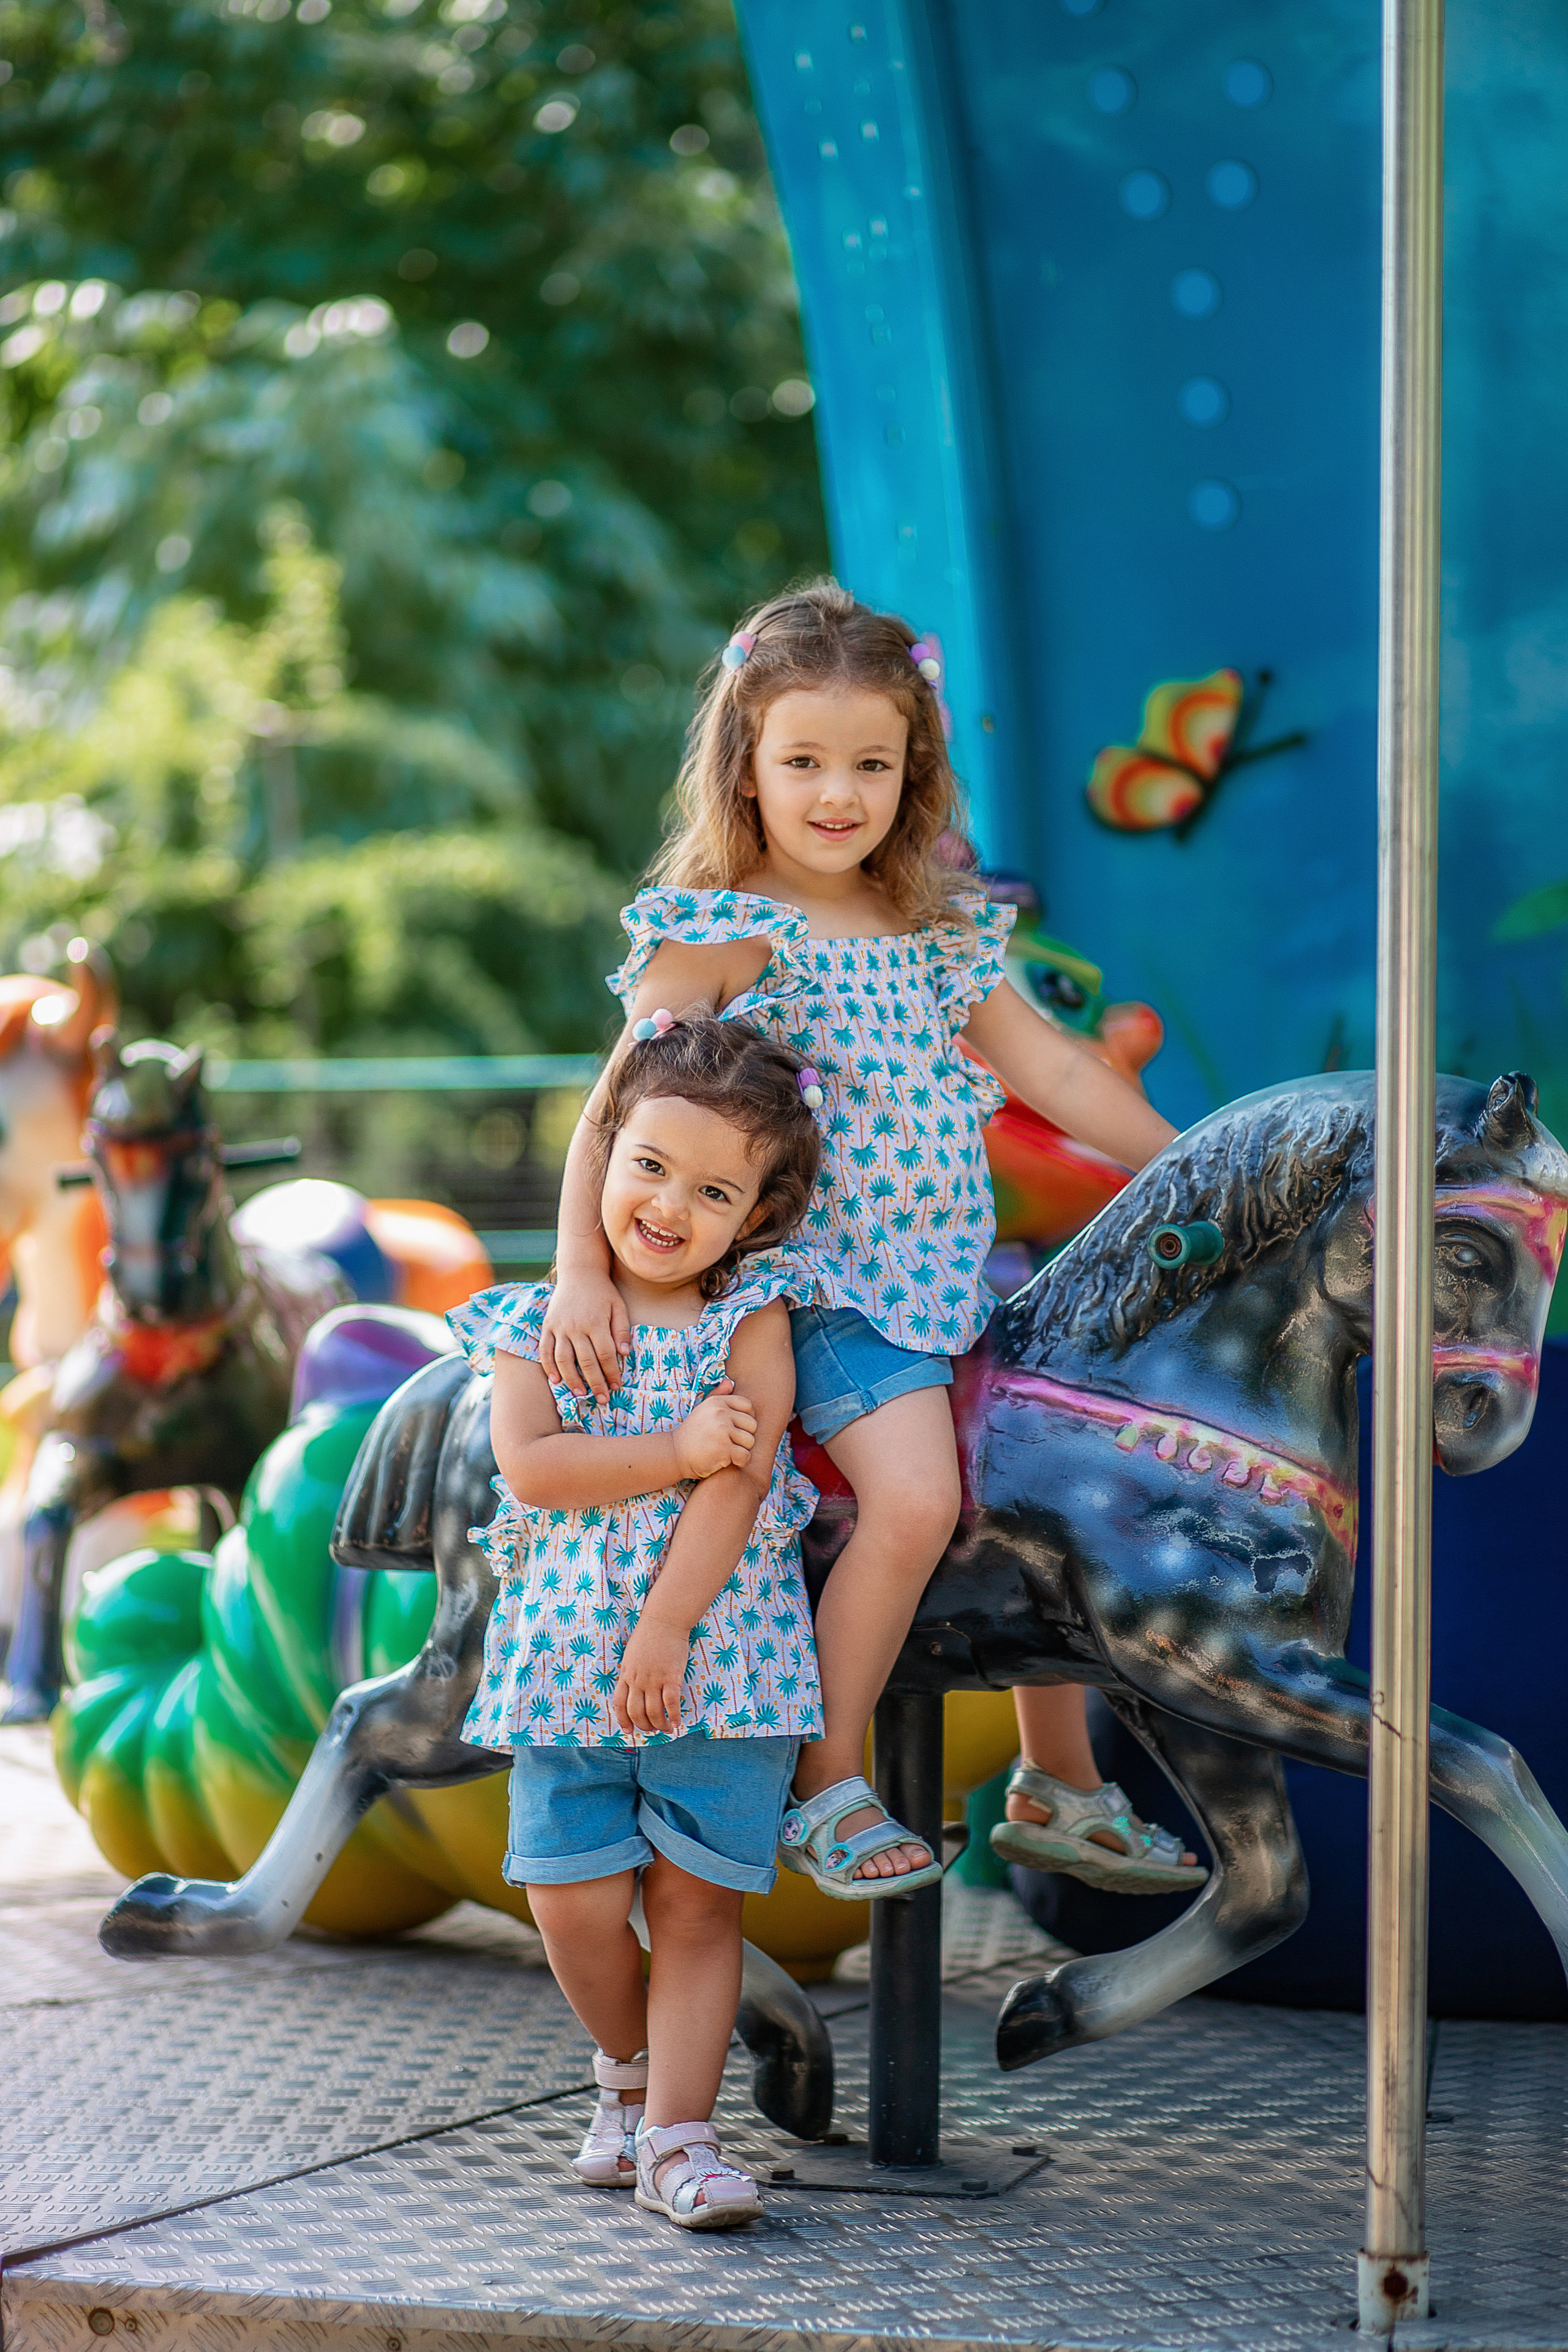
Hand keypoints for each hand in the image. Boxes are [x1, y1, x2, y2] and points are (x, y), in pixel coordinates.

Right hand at [539, 1270, 628, 1402]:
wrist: (579, 1272)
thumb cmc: (602, 1292)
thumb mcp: (619, 1306)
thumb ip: (622, 1330)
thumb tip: (625, 1353)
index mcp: (596, 1322)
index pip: (605, 1354)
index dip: (612, 1372)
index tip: (617, 1385)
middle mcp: (576, 1326)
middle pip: (586, 1361)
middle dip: (595, 1383)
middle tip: (602, 1399)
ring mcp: (559, 1327)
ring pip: (563, 1359)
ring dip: (571, 1379)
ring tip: (580, 1394)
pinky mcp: (547, 1326)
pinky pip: (545, 1350)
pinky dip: (548, 1367)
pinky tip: (555, 1380)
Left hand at [613, 1614, 689, 1736]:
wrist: (664, 1620)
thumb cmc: (648, 1635)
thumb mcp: (631, 1655)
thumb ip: (631, 1673)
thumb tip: (634, 1691)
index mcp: (626, 1674)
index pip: (619, 1704)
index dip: (623, 1720)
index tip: (628, 1730)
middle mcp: (637, 1679)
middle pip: (636, 1712)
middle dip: (643, 1726)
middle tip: (651, 1730)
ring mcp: (654, 1679)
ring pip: (654, 1712)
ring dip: (660, 1725)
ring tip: (666, 1728)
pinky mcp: (671, 1676)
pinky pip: (671, 1703)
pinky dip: (674, 1715)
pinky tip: (677, 1722)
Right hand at [672, 1379, 756, 1478]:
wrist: (675, 1454)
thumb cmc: (693, 1433)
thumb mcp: (703, 1409)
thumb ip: (718, 1395)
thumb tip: (730, 1381)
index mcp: (717, 1402)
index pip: (748, 1406)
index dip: (746, 1419)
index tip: (735, 1428)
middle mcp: (720, 1413)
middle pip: (752, 1425)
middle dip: (744, 1436)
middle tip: (729, 1442)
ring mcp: (722, 1430)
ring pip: (750, 1441)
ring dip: (742, 1450)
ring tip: (726, 1451)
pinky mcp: (723, 1449)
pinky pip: (745, 1456)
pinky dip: (740, 1462)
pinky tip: (729, 1461)